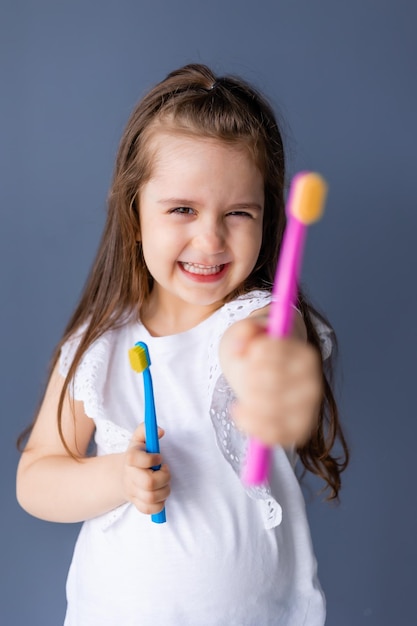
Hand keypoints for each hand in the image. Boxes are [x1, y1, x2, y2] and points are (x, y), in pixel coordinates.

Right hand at [122, 423, 170, 514]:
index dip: (151, 459)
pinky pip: (150, 509)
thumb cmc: (139, 454)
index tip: (159, 457)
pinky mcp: (137, 504)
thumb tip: (160, 431)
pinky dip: (160, 504)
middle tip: (165, 470)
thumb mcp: (140, 439)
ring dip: (165, 490)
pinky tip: (160, 493)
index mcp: (130, 458)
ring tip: (164, 482)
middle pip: (148, 483)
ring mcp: (132, 492)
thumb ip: (147, 429)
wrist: (125, 474)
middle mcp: (129, 476)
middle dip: (164, 477)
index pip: (134, 459)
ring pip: (151, 497)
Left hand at [219, 316, 322, 446]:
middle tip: (246, 377)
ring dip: (248, 404)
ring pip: (271, 412)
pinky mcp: (298, 431)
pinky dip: (251, 425)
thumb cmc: (259, 352)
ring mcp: (308, 410)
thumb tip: (240, 347)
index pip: (272, 355)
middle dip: (250, 380)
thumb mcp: (249, 332)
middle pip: (272, 385)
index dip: (254, 356)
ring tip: (242, 396)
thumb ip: (244, 331)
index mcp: (305, 355)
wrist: (272, 374)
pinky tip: (242, 412)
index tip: (251, 354)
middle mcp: (313, 384)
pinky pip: (273, 434)